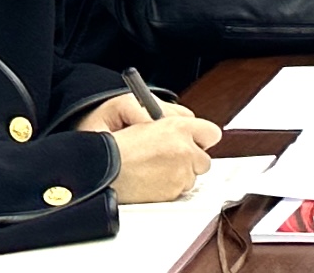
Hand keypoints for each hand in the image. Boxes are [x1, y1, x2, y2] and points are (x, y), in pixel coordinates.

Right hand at [105, 112, 219, 202]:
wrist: (102, 169)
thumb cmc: (119, 146)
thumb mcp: (150, 122)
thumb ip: (178, 126)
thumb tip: (194, 134)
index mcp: (179, 127)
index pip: (212, 133)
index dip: (202, 140)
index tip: (196, 144)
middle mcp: (184, 148)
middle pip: (204, 160)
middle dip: (191, 162)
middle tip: (171, 161)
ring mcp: (180, 171)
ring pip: (192, 178)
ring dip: (179, 176)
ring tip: (155, 172)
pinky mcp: (173, 191)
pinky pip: (179, 192)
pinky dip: (169, 189)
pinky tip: (151, 182)